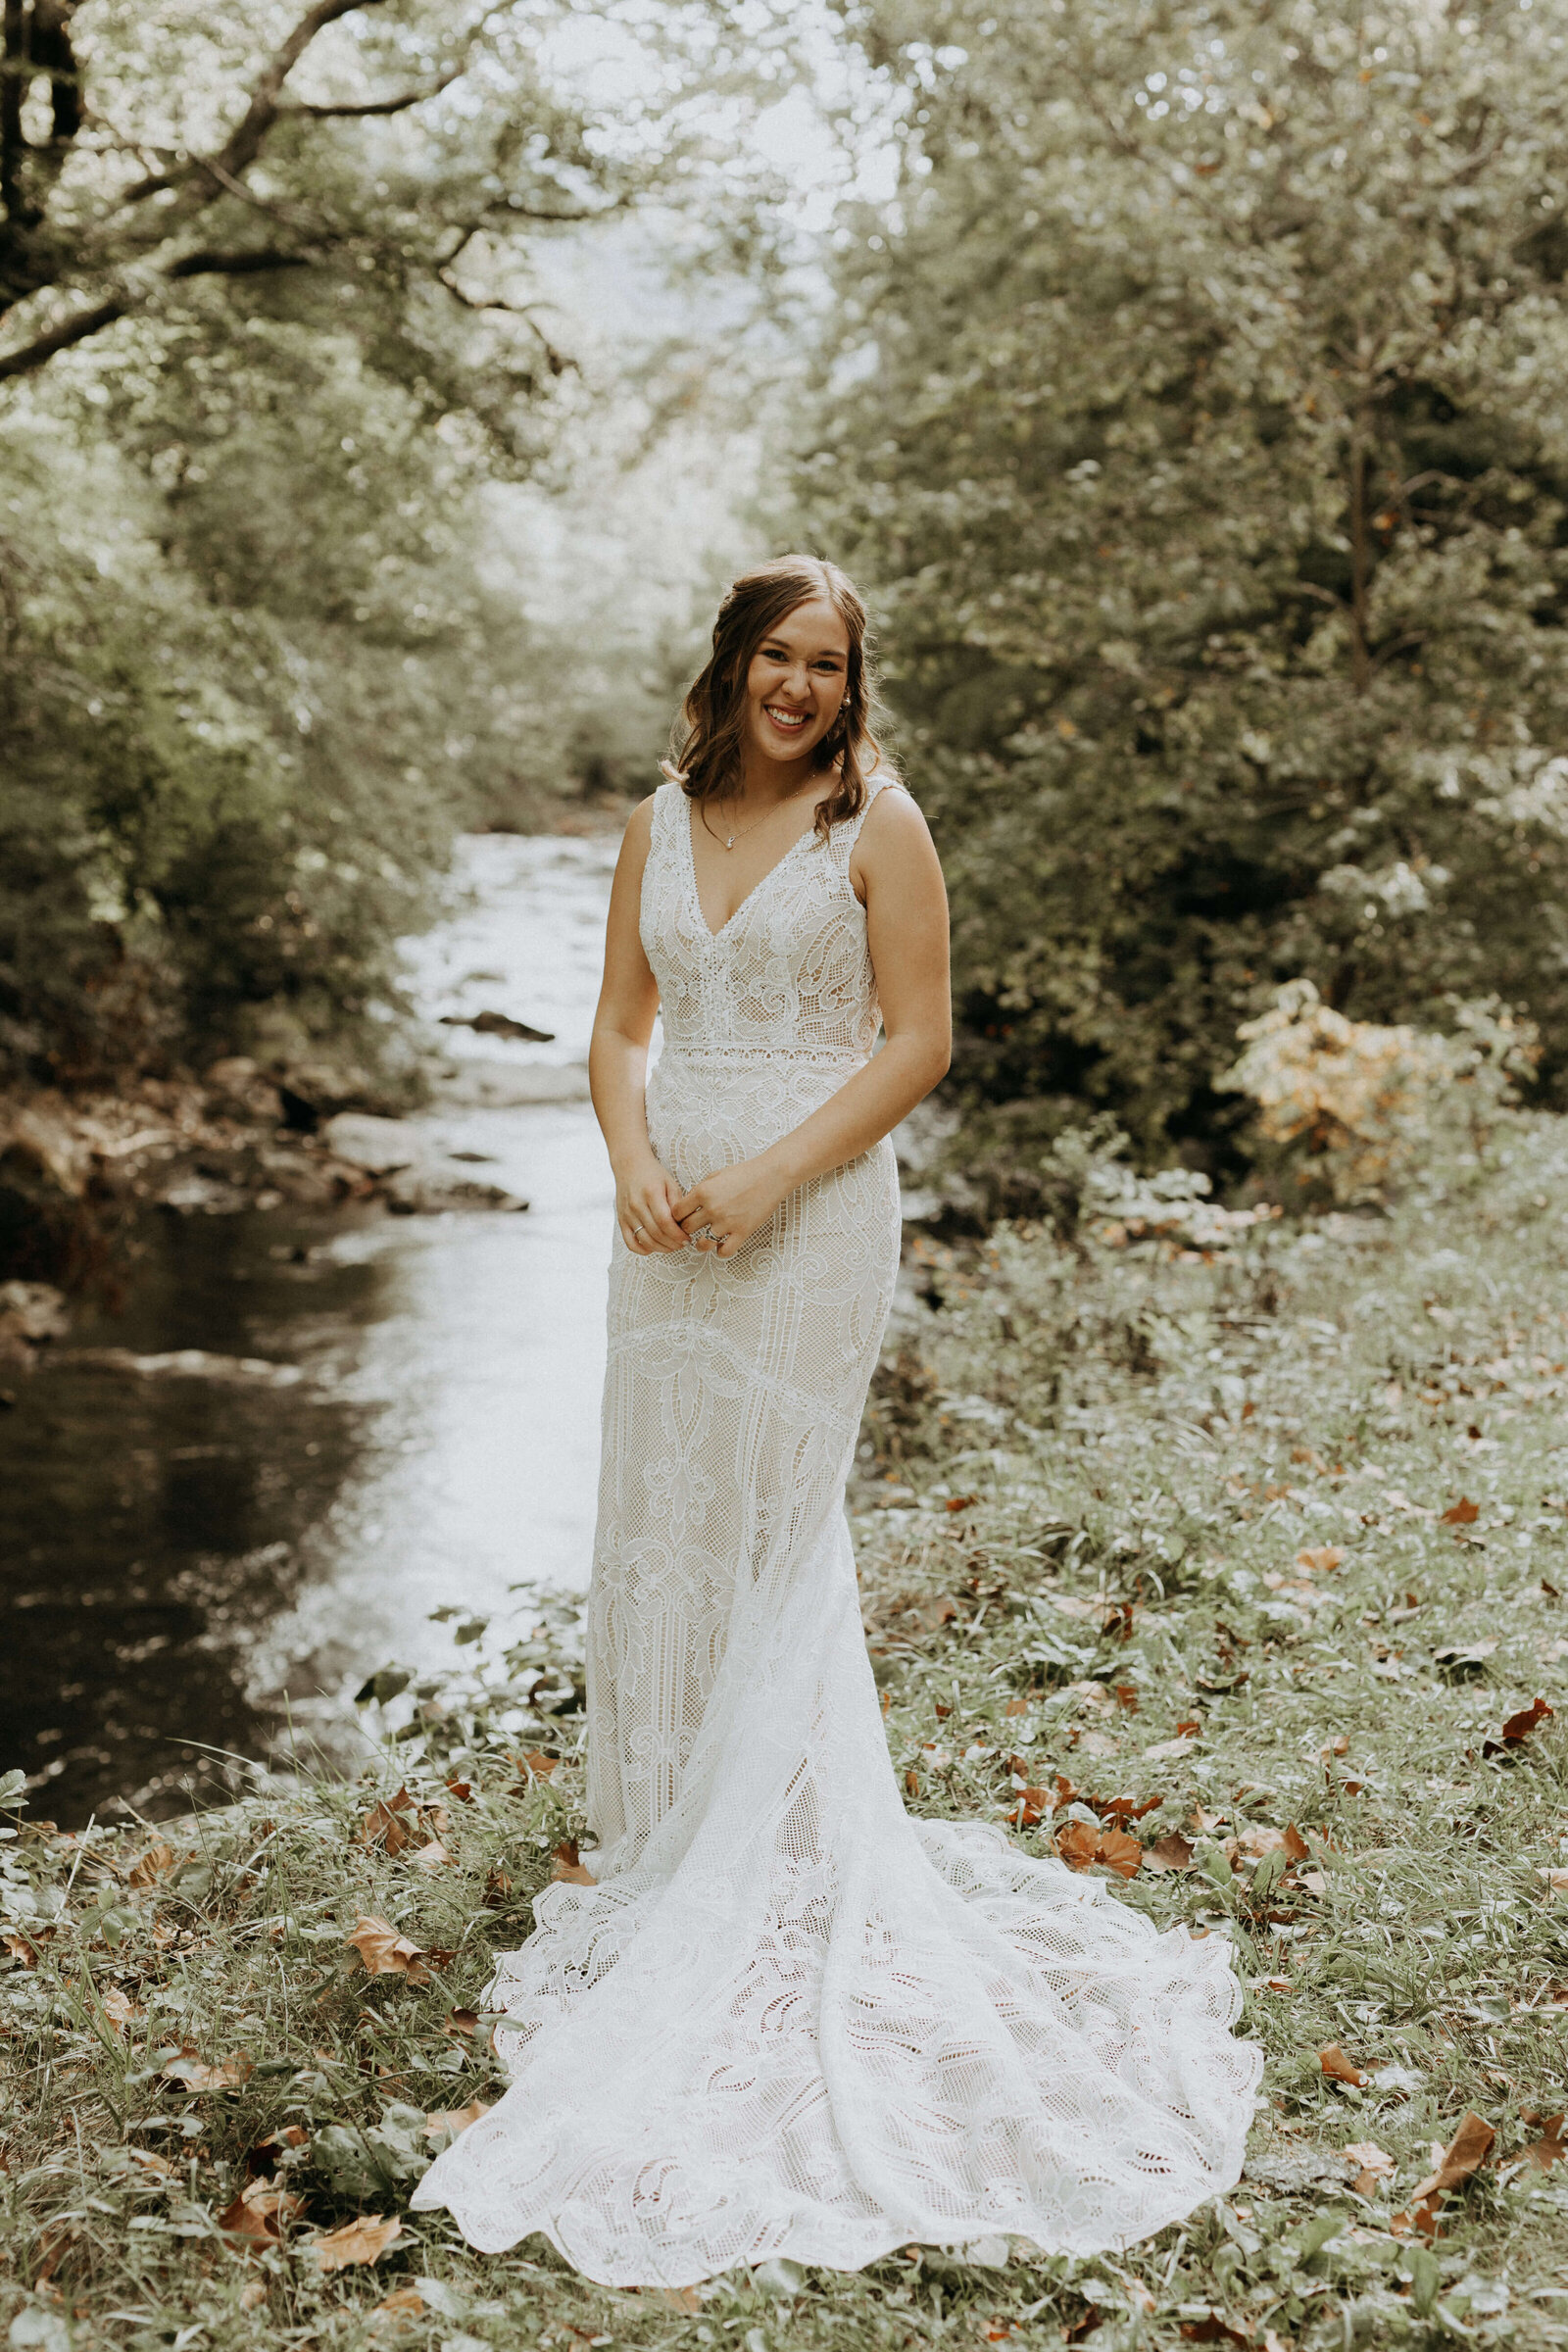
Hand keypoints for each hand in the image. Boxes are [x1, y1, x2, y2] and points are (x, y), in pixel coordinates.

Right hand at [614, 1154, 687, 1254]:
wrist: (629, 1165)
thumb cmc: (653, 1174)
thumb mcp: (670, 1183)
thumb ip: (677, 1203)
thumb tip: (684, 1225)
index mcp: (651, 1194)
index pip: (665, 1222)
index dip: (678, 1234)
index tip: (687, 1238)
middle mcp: (636, 1205)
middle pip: (656, 1233)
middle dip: (673, 1243)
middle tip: (682, 1244)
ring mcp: (627, 1214)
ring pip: (645, 1240)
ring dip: (661, 1248)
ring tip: (672, 1246)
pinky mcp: (621, 1220)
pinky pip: (630, 1242)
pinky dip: (642, 1249)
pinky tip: (654, 1247)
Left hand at [673, 1157, 787, 1258]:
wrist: (771, 1176)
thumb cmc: (744, 1173)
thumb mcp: (716, 1175)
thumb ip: (699, 1189)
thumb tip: (688, 1204)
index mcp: (703, 1192)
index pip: (676, 1212)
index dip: (676, 1216)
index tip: (681, 1218)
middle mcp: (712, 1208)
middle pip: (686, 1228)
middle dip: (686, 1229)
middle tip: (691, 1229)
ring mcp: (727, 1222)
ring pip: (702, 1243)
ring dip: (701, 1243)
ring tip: (704, 1240)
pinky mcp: (742, 1232)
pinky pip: (724, 1251)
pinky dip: (720, 1251)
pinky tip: (721, 1244)